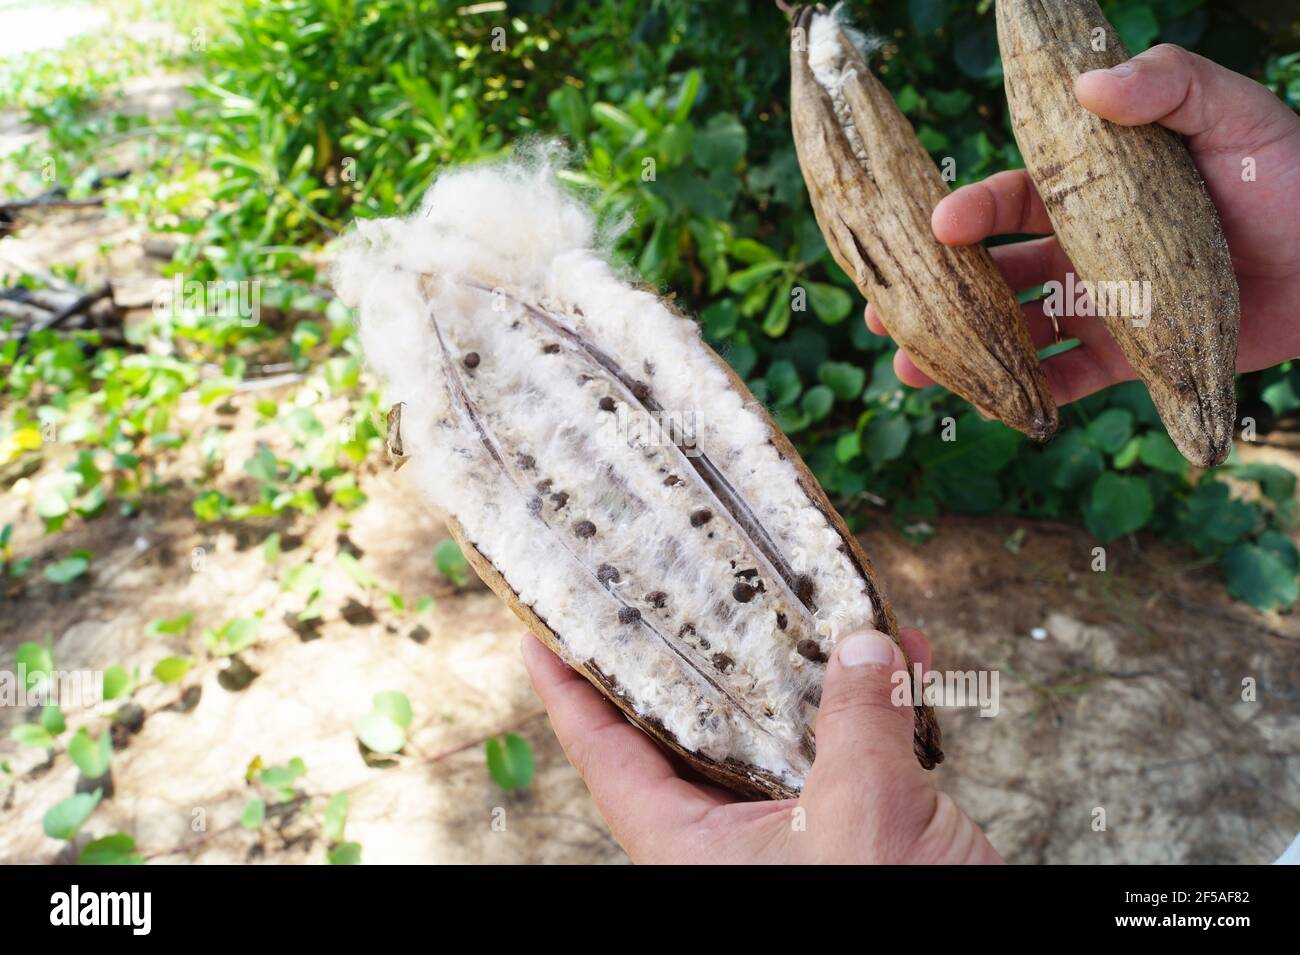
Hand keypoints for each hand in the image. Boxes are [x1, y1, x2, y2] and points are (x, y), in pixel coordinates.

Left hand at [521, 628, 1001, 863]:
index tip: (537, 635)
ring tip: (826, 604)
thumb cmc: (895, 914)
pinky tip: (907, 657)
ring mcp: (789, 831)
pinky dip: (874, 704)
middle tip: (676, 586)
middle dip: (700, 653)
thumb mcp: (865, 814)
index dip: (568, 692)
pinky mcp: (848, 830)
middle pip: (690, 727)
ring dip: (811, 667)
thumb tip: (863, 644)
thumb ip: (857, 721)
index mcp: (691, 845)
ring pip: (778, 730)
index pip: (604, 754)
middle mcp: (728, 836)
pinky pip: (844, 749)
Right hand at [865, 44, 1299, 405]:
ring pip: (1019, 330)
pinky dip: (1035, 394)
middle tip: (882, 308)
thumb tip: (1090, 87)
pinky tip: (994, 406)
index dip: (972, 211)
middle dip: (941, 289)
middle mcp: (1088, 246)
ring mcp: (1107, 304)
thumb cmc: (1296, 175)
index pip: (1015, 198)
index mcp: (1097, 187)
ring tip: (912, 369)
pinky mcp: (1136, 356)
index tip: (937, 224)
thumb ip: (1170, 86)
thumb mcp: (1237, 116)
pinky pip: (1074, 380)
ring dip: (966, 348)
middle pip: (997, 271)